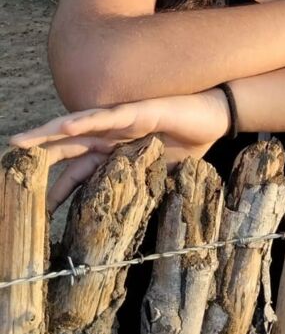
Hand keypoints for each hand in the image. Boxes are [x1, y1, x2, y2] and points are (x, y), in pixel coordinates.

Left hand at [9, 89, 229, 212]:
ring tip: (23, 141)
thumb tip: (139, 222)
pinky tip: (64, 126)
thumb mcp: (163, 175)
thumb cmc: (192, 142)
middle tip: (11, 157)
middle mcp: (114, 135)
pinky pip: (106, 117)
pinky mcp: (137, 111)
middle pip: (69, 145)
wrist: (217, 116)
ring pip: (78, 127)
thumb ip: (146, 189)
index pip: (81, 170)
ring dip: (49, 133)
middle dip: (39, 151)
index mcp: (117, 152)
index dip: (60, 187)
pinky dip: (84, 121)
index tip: (41, 207)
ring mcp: (123, 121)